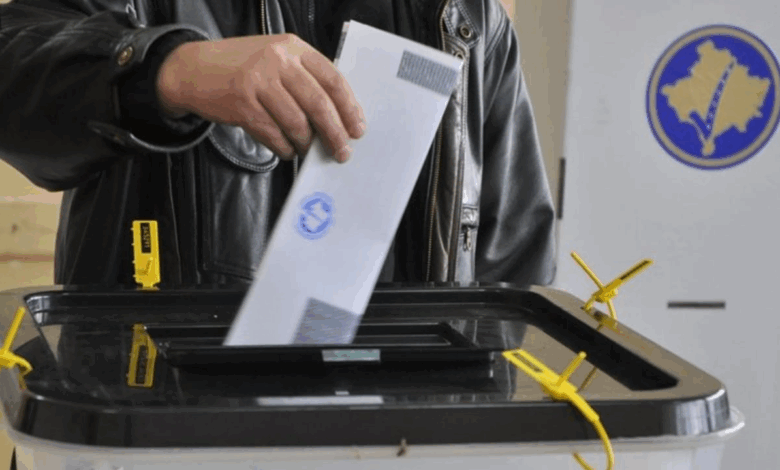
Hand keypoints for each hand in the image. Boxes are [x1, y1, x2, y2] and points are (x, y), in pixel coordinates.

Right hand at [156, 34, 365, 161]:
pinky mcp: (242, 104)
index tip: (357, 128)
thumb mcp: (276, 57)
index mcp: (293, 47)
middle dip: (335, 132)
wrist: (193, 69)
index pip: (332, 79)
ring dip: (307, 143)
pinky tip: (288, 150)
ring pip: (297, 122)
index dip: (349, 107)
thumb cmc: (242, 67)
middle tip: (342, 151)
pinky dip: (284, 148)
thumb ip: (305, 77)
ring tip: (308, 151)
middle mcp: (277, 61)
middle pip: (319, 103)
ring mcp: (258, 82)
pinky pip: (273, 134)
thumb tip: (338, 115)